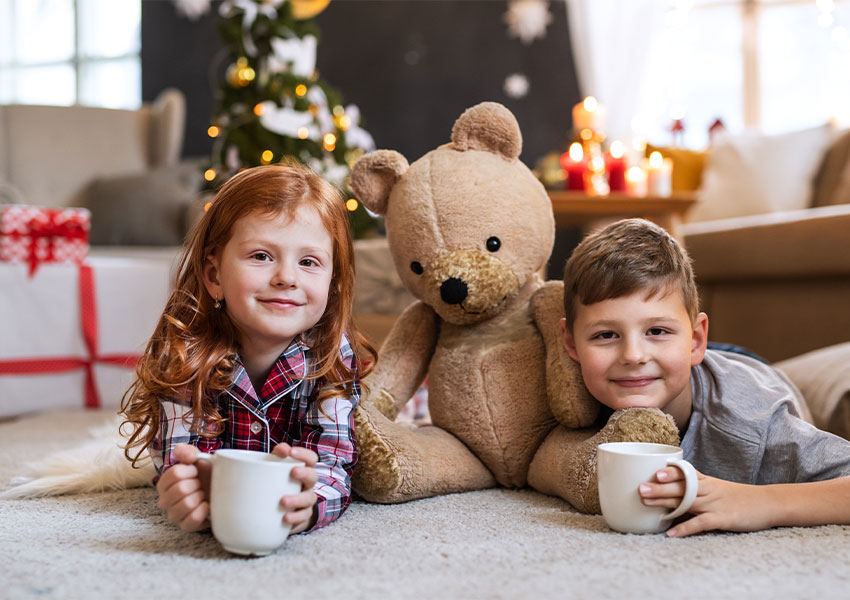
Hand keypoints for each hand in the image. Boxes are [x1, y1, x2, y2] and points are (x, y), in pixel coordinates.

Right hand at [155, 443, 211, 531]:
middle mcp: (164, 501)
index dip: (191, 470)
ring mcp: (174, 515)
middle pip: (181, 489)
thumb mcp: (199, 459)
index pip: (175, 474)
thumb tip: (180, 451)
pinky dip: (203, 510)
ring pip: (186, 504)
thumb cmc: (206, 475)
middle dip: (197, 484)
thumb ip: (187, 452)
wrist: (221, 490)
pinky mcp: (185, 526)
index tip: (196, 472)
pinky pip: (192, 519)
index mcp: (164, 483)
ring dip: (200, 497)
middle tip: (200, 485)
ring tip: (202, 495)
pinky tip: (206, 505)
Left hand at [272, 443, 318, 534]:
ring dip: (297, 498)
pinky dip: (295, 517)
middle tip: (293, 472)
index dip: (304, 454)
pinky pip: (303, 517)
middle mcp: (308, 484)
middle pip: (313, 476)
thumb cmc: (279, 483)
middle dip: (305, 474)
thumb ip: (277, 455)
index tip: (291, 452)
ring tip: (283, 500)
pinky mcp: (302, 517)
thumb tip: (280, 448)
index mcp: (303, 470)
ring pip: (309, 498)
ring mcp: (306, 501)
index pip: (311, 458)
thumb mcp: (276, 468)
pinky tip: (285, 517)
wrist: (281, 510)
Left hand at [638, 466, 776, 536]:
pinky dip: (685, 528)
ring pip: (686, 501)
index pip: (685, 473)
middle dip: (659, 487)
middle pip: (681, 486)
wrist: (768, 503)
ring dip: (665, 502)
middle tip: (639, 487)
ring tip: (645, 504)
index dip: (669, 472)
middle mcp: (709, 490)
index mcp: (707, 482)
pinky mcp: (723, 518)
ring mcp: (715, 504)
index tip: (652, 471)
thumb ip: (698, 490)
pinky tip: (671, 533)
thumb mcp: (718, 488)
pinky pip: (701, 523)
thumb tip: (674, 494)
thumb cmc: (740, 498)